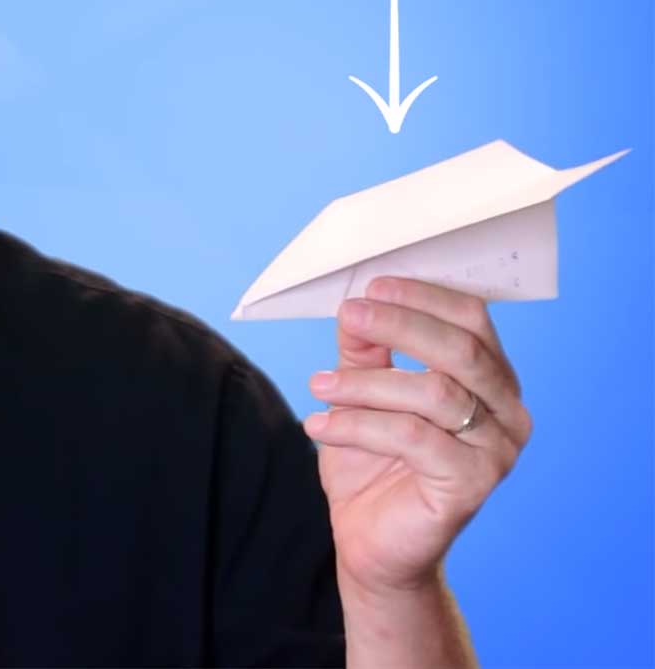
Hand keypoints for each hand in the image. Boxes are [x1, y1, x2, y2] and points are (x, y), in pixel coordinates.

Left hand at [302, 276, 531, 597]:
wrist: (372, 539)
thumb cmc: (374, 462)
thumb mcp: (364, 393)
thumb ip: (366, 350)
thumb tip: (354, 305)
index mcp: (491, 379)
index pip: (472, 320)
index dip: (423, 297)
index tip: (371, 286)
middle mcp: (507, 412)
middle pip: (462, 350)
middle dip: (401, 326)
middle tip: (350, 315)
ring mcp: (497, 451)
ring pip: (434, 393)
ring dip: (367, 383)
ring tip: (318, 385)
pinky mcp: (472, 485)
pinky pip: (412, 437)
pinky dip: (358, 425)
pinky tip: (319, 425)